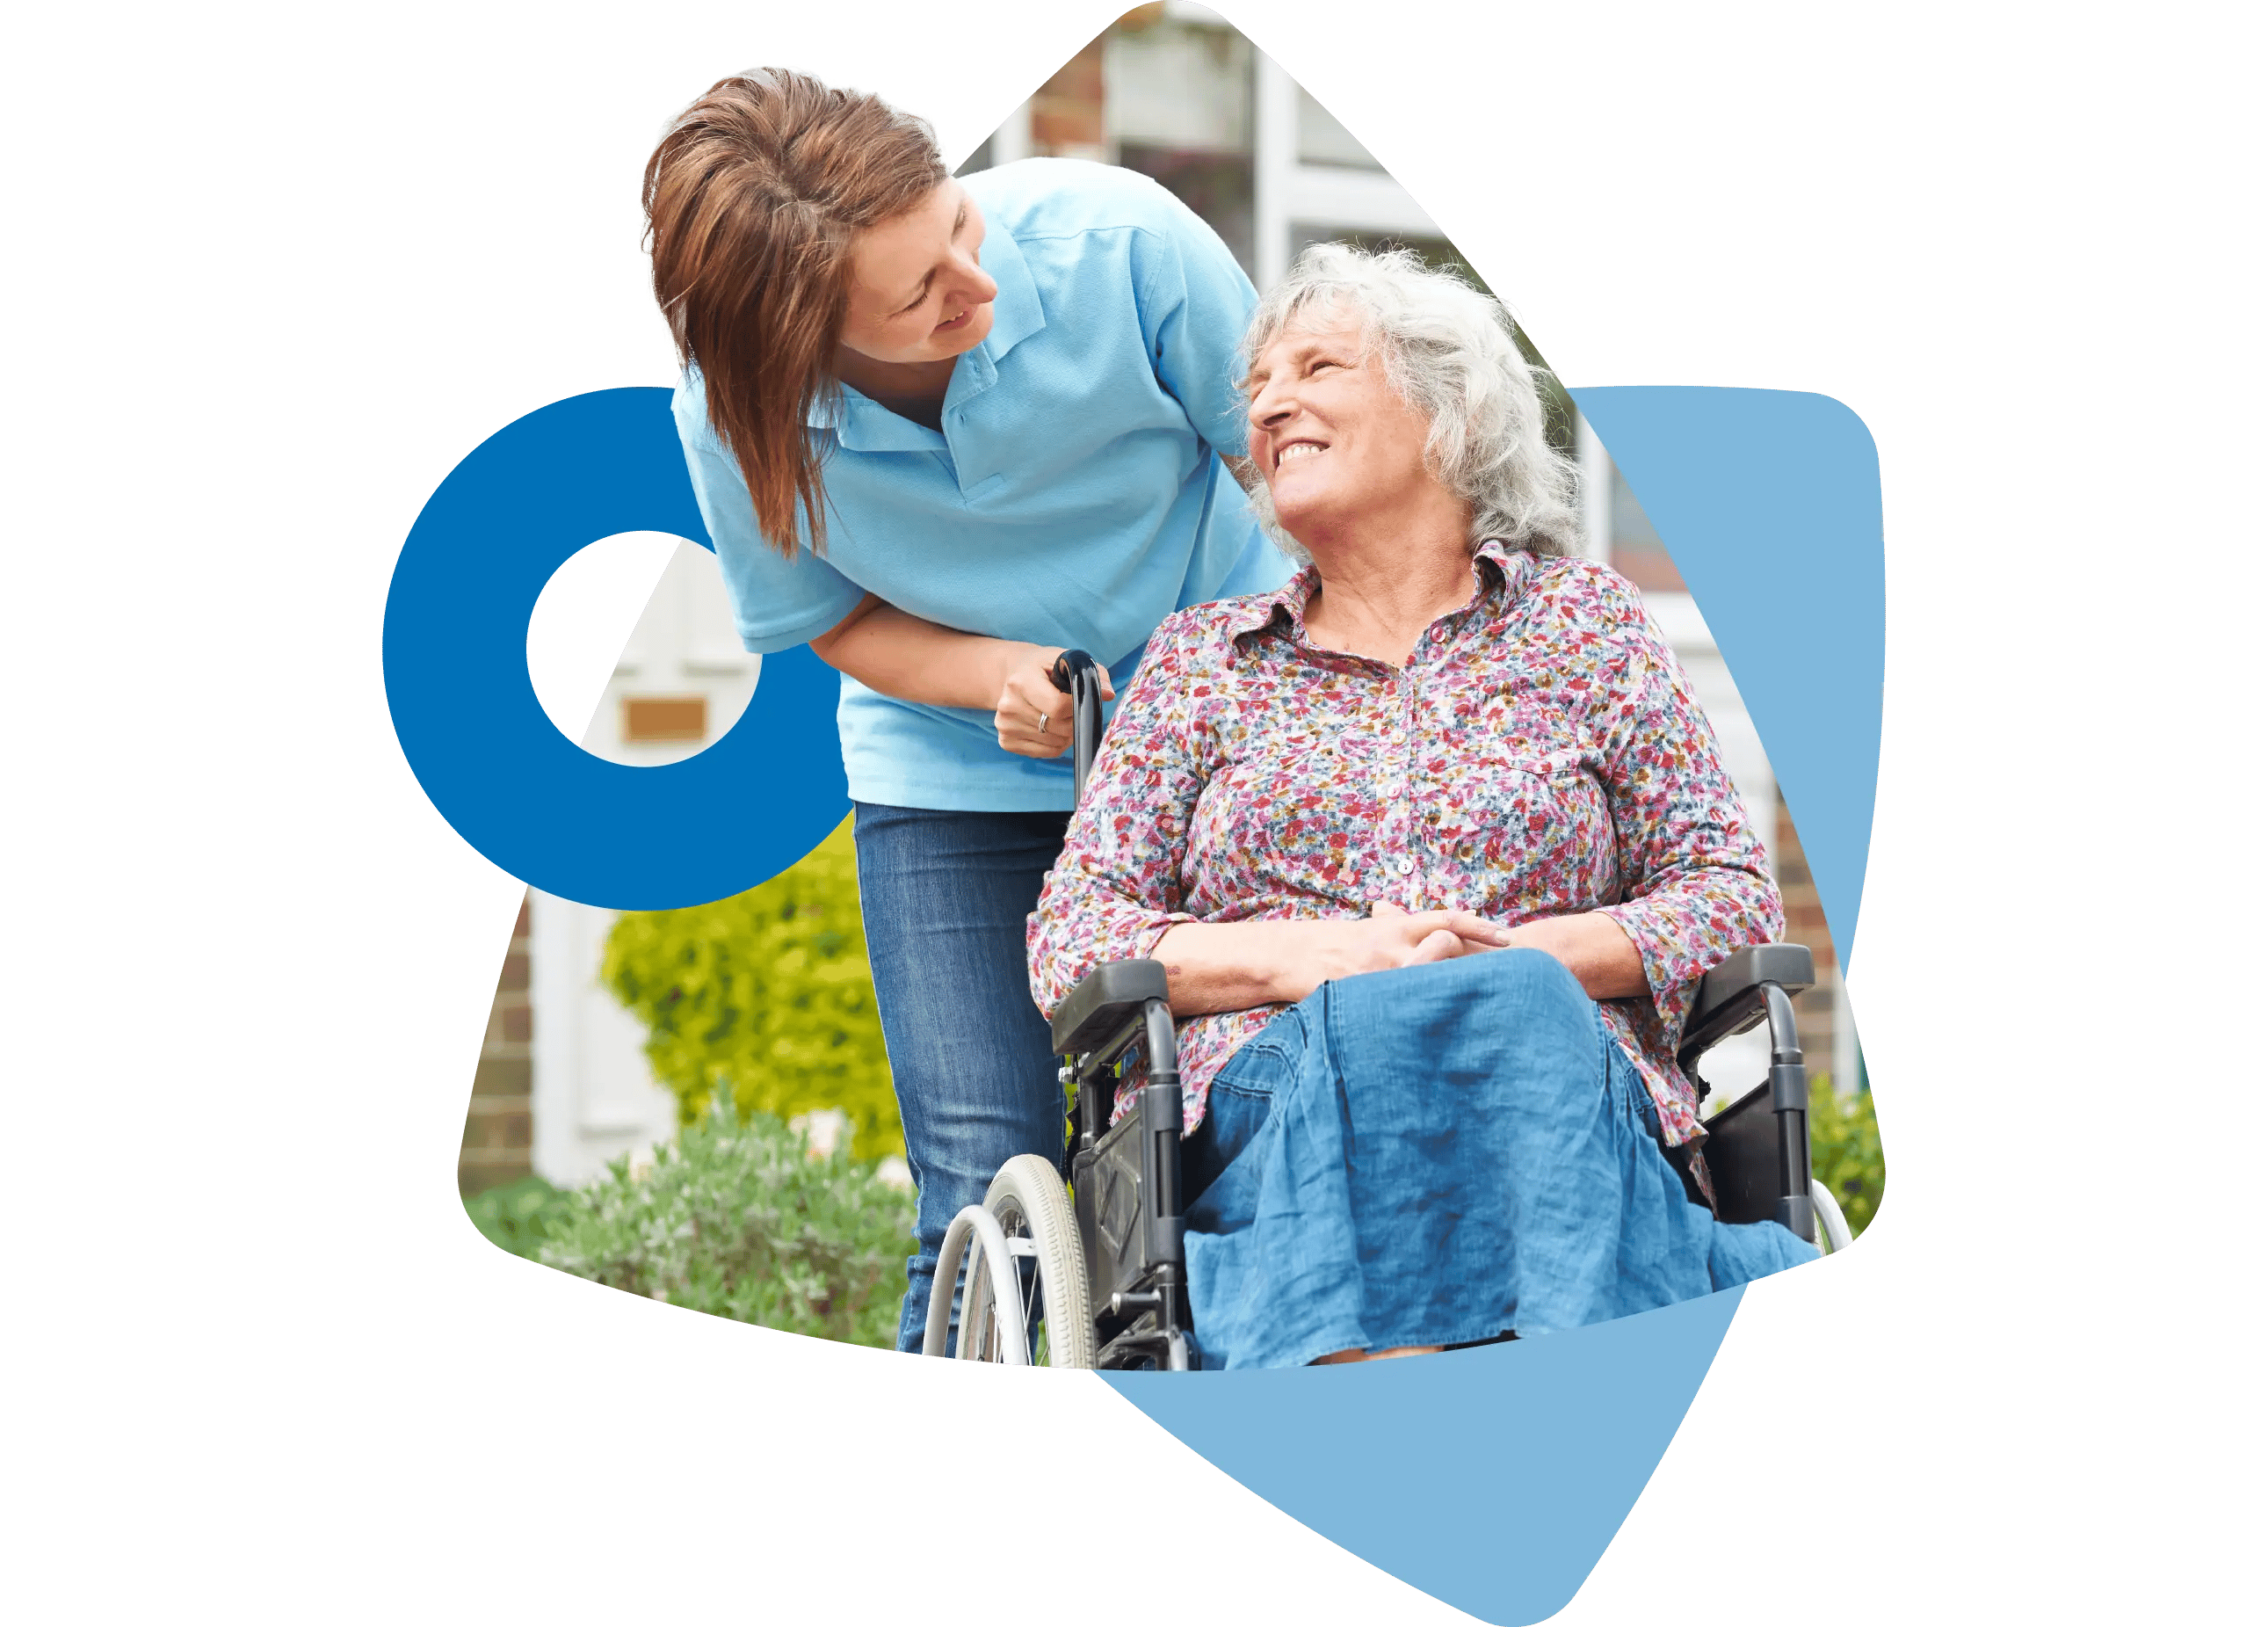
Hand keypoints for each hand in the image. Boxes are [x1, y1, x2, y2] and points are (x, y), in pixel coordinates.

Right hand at [994, 647, 1115, 759]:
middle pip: (1059, 728)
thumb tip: (1108, 694)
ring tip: (1059, 715)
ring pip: (1055, 743)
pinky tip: (1050, 727)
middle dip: (1074, 720)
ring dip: (1067, 734)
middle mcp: (1008, 705)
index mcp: (1021, 681)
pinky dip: (1056, 744)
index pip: (1058, 707)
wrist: (1013, 675)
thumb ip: (1091, 673)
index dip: (1077, 706)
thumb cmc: (1044, 668)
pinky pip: (1046, 752)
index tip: (1078, 698)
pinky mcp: (1006, 741)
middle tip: (1070, 708)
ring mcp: (1005, 725)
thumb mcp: (1065, 660)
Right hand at [1278, 902, 1512, 999]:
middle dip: (1474, 964)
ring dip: (1450, 993)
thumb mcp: (1378, 929)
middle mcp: (1394, 946)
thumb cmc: (1343, 942)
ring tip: (1479, 1008)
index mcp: (1399, 926)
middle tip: (1507, 979)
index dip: (1481, 928)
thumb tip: (1447, 929)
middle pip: (1445, 948)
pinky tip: (1441, 1035)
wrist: (1298, 955)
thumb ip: (1410, 928)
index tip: (1510, 939)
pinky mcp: (1368, 996)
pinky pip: (1399, 1007)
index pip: (1449, 920)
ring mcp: (1381, 972)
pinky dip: (1421, 1019)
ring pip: (1426, 980)